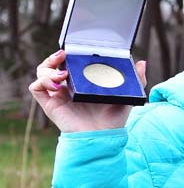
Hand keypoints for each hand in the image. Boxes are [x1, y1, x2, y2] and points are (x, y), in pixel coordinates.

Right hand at [29, 49, 147, 132]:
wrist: (102, 137)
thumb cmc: (114, 119)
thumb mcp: (127, 96)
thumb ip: (137, 80)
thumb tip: (142, 63)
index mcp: (82, 84)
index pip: (69, 64)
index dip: (67, 56)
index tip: (72, 50)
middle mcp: (67, 88)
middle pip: (51, 66)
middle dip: (53, 58)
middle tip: (63, 55)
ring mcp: (58, 96)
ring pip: (42, 74)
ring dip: (48, 69)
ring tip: (63, 74)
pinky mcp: (50, 104)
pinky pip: (36, 88)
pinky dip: (42, 82)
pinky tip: (57, 85)